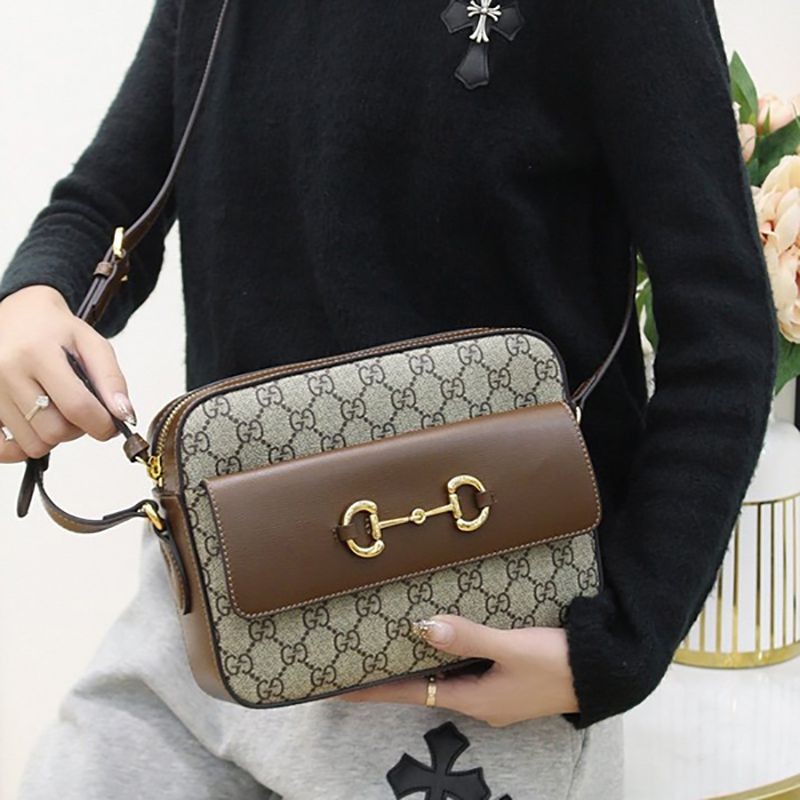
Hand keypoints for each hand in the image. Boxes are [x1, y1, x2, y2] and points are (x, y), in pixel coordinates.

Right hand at [0, 285, 134, 462]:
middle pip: (54, 431)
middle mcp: (6, 371)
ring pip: (33, 444)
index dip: (101, 425)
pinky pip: (2, 450)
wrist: (17, 315)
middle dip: (77, 430)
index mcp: (38, 352)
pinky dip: (22, 449)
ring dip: (53, 437)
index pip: (77, 406)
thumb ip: (111, 379)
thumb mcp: (91, 344)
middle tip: (78, 412)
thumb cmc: (55, 330)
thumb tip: (124, 414)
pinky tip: (34, 429)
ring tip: (55, 412)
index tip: (109, 426)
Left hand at [334, 614, 579, 726]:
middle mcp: (479, 700)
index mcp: (474, 699)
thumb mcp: (512, 648)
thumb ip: (469, 637)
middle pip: (423, 687)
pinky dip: (444, 657)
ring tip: (388, 649)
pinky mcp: (507, 680)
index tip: (338, 688)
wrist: (603, 675)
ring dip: (416, 666)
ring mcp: (494, 692)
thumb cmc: (558, 663)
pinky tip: (441, 641)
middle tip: (357, 663)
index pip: (411, 693)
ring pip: (443, 678)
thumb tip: (424, 627)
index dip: (375, 690)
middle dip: (390, 677)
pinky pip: (464, 670)